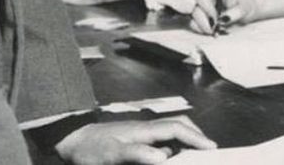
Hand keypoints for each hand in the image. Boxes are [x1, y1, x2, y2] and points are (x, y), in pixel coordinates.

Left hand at [56, 117, 215, 164]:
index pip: (177, 129)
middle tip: (208, 150)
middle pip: (177, 126)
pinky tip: (169, 157)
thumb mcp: (113, 154)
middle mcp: (145, 129)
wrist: (71, 140)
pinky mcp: (133, 140)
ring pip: (169, 133)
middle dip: (195, 135)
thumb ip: (138, 154)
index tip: (212, 148)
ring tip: (193, 154)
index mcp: (144, 130)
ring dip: (183, 141)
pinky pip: (158, 141)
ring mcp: (139, 133)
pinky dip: (170, 147)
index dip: (196, 138)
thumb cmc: (91, 149)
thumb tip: (165, 157)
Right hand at [190, 0, 253, 34]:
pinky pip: (198, 28)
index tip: (216, 18)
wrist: (247, 11)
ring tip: (215, 32)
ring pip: (194, 21)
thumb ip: (235, 12)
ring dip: (203, 29)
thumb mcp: (244, 7)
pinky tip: (215, 33)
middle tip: (214, 30)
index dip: (206, 9)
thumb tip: (223, 19)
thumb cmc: (245, 4)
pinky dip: (204, 33)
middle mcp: (207, 2)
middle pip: (195, 11)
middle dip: (203, 23)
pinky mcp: (206, 22)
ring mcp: (205, 12)